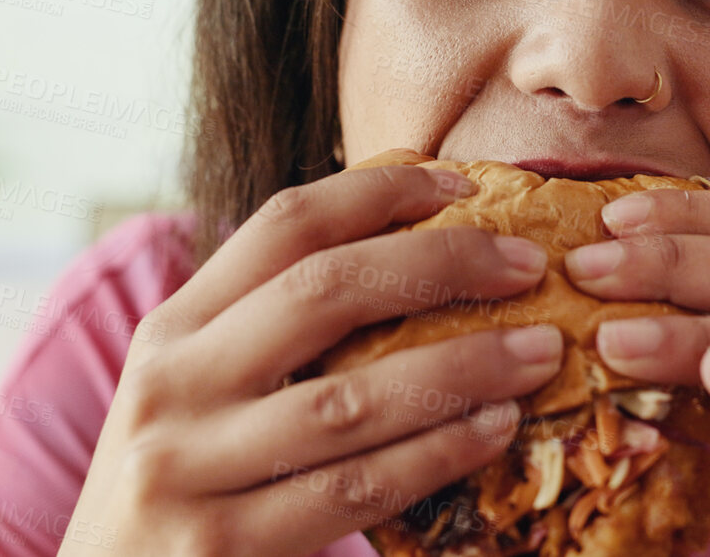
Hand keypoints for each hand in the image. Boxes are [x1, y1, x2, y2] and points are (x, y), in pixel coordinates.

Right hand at [60, 150, 565, 556]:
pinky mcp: (223, 545)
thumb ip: (270, 331)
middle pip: (323, 292)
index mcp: (171, 329)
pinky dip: (437, 453)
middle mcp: (172, 386)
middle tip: (525, 264)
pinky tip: (495, 429)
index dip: (379, 194)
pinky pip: (356, 488)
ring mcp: (189, 468)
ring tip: (538, 350)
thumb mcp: (194, 393)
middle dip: (439, 265)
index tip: (462, 187)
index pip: (283, 226)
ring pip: (352, 397)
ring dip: (463, 366)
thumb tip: (416, 253)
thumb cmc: (179, 489)